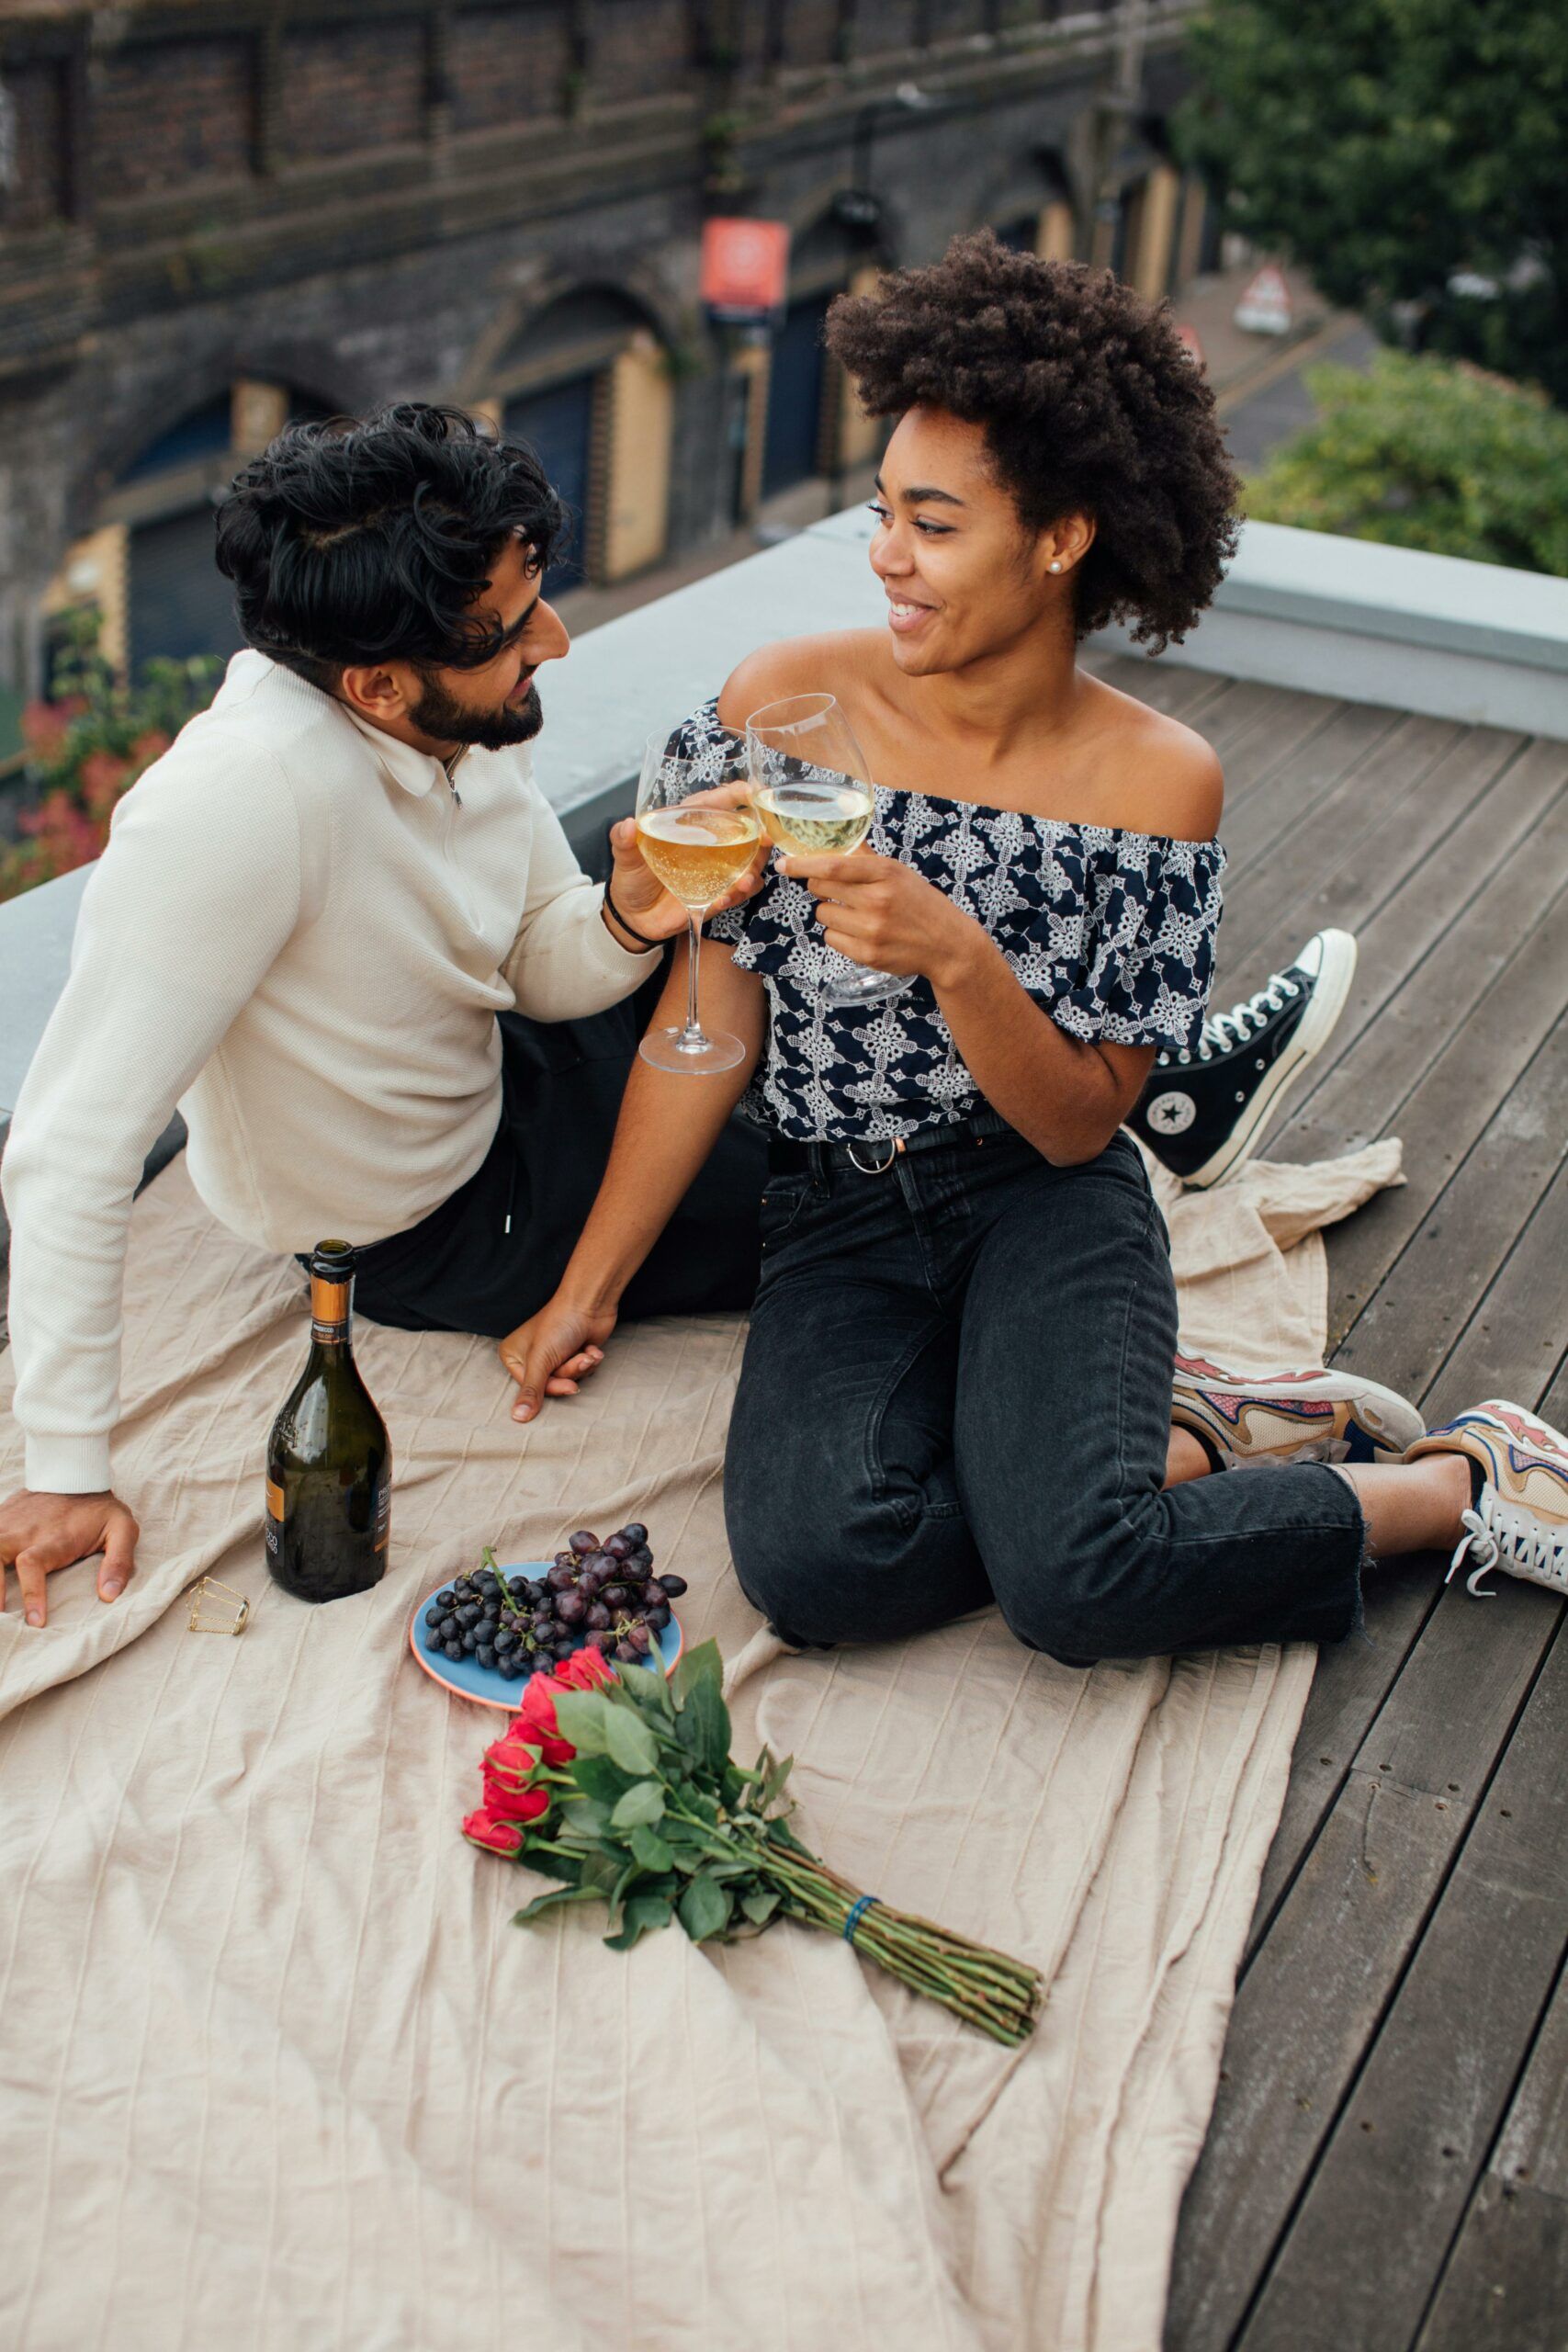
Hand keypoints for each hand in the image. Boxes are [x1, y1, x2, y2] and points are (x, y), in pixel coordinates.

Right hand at [0, 1488, 139, 1626]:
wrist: (74, 1474)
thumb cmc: (99, 1510)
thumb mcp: (122, 1529)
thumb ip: (119, 1562)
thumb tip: (109, 1595)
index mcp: (54, 1538)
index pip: (32, 1564)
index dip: (31, 1594)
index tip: (36, 1622)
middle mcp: (24, 1532)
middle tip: (1, 1615)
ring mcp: (7, 1525)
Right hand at [499, 1294, 620, 1423]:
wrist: (590, 1303)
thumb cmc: (560, 1325)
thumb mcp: (541, 1360)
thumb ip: (531, 1391)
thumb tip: (518, 1418)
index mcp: (513, 1356)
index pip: (532, 1389)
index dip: (553, 1387)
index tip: (567, 1382)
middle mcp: (530, 1357)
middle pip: (551, 1385)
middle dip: (570, 1373)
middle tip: (578, 1360)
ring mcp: (552, 1356)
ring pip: (568, 1379)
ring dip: (581, 1366)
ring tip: (585, 1350)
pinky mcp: (573, 1354)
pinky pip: (581, 1372)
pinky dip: (589, 1360)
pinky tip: (591, 1347)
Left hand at [605, 781, 768, 944]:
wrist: (634, 916)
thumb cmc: (632, 877)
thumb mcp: (625, 857)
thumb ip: (623, 841)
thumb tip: (626, 825)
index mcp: (690, 823)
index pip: (719, 801)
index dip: (739, 794)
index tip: (753, 792)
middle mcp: (711, 843)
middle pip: (747, 830)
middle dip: (761, 833)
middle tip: (765, 839)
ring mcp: (719, 869)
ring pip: (751, 862)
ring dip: (753, 869)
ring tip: (743, 880)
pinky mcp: (720, 893)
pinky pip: (740, 891)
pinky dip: (737, 894)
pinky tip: (723, 899)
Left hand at [779, 848, 982, 987]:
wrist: (947, 944)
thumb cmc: (920, 903)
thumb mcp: (899, 873)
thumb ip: (866, 858)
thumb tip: (837, 841)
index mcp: (885, 873)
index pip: (833, 867)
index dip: (803, 864)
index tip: (784, 863)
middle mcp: (877, 900)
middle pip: (821, 889)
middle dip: (822, 888)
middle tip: (841, 892)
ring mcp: (872, 930)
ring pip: (824, 915)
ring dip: (833, 913)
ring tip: (858, 915)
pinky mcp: (867, 954)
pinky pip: (832, 939)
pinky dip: (840, 935)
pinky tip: (862, 933)